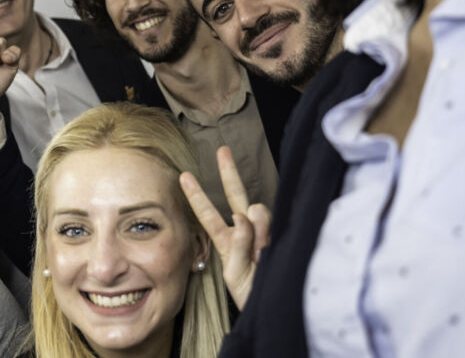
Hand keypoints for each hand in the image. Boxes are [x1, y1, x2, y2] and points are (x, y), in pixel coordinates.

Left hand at [179, 146, 270, 309]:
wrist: (280, 314)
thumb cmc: (255, 297)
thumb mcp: (237, 275)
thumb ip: (238, 247)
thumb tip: (244, 214)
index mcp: (230, 243)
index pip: (210, 214)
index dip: (197, 195)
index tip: (184, 175)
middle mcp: (247, 235)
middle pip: (236, 196)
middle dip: (228, 172)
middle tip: (222, 150)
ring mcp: (265, 235)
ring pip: (255, 212)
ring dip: (253, 230)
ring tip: (259, 255)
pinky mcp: (281, 239)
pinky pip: (266, 228)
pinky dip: (260, 235)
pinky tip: (262, 246)